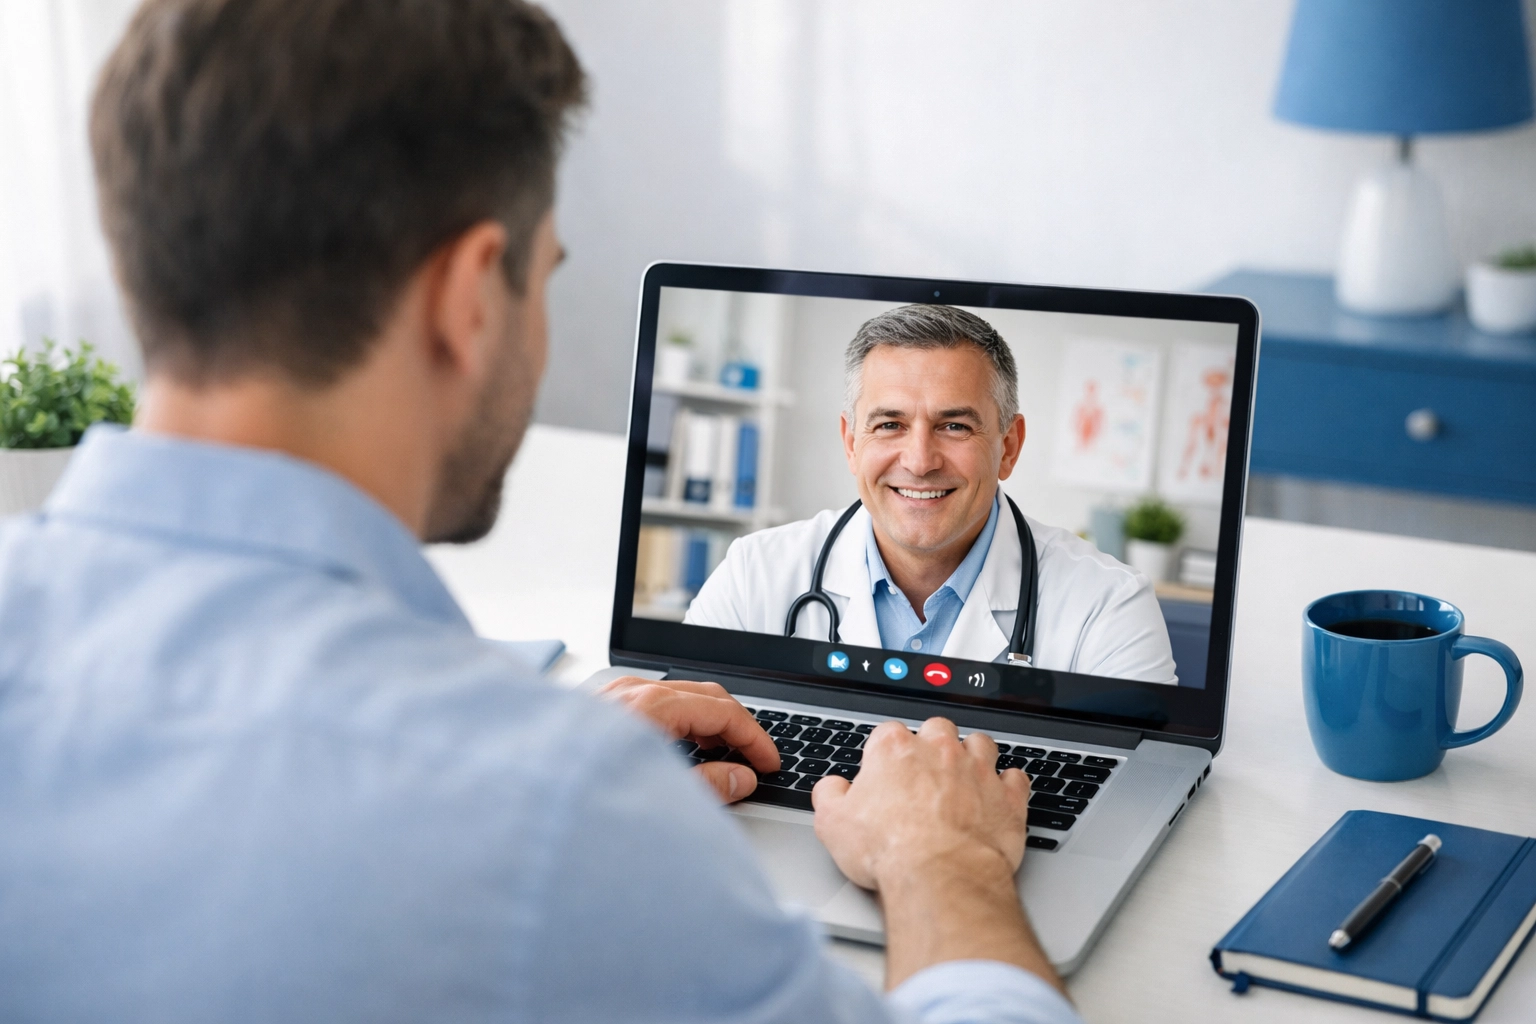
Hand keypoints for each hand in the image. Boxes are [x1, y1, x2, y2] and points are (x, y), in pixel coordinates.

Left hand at [598, 676, 778, 802]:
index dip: (755, 737)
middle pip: (703, 695)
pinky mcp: (595, 710)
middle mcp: (629, 693)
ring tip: (722, 758)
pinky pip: (650, 703)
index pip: (723, 710)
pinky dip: (676, 721)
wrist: (518, 802)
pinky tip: (678, 751)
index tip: (770, 762)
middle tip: (755, 758)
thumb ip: (709, 785)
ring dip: (705, 723)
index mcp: (651, 707)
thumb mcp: (659, 796)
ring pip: (676, 697)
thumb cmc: (580, 798)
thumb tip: (741, 777)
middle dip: (735, 725)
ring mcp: (609, 697)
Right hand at [811, 717, 1058, 993]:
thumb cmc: (890, 850)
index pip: (888, 734)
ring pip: (980, 744)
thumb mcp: (833, 824)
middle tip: (925, 775)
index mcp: (895, 750)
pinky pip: (1015, 778)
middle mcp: (939, 750)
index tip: (884, 774)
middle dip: (933, 746)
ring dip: (973, 757)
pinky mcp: (1008, 797)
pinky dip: (1008, 786)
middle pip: (937, 730)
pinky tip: (999, 797)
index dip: (885, 755)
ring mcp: (978, 770)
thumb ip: (829, 796)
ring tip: (964, 778)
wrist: (941, 877)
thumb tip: (831, 788)